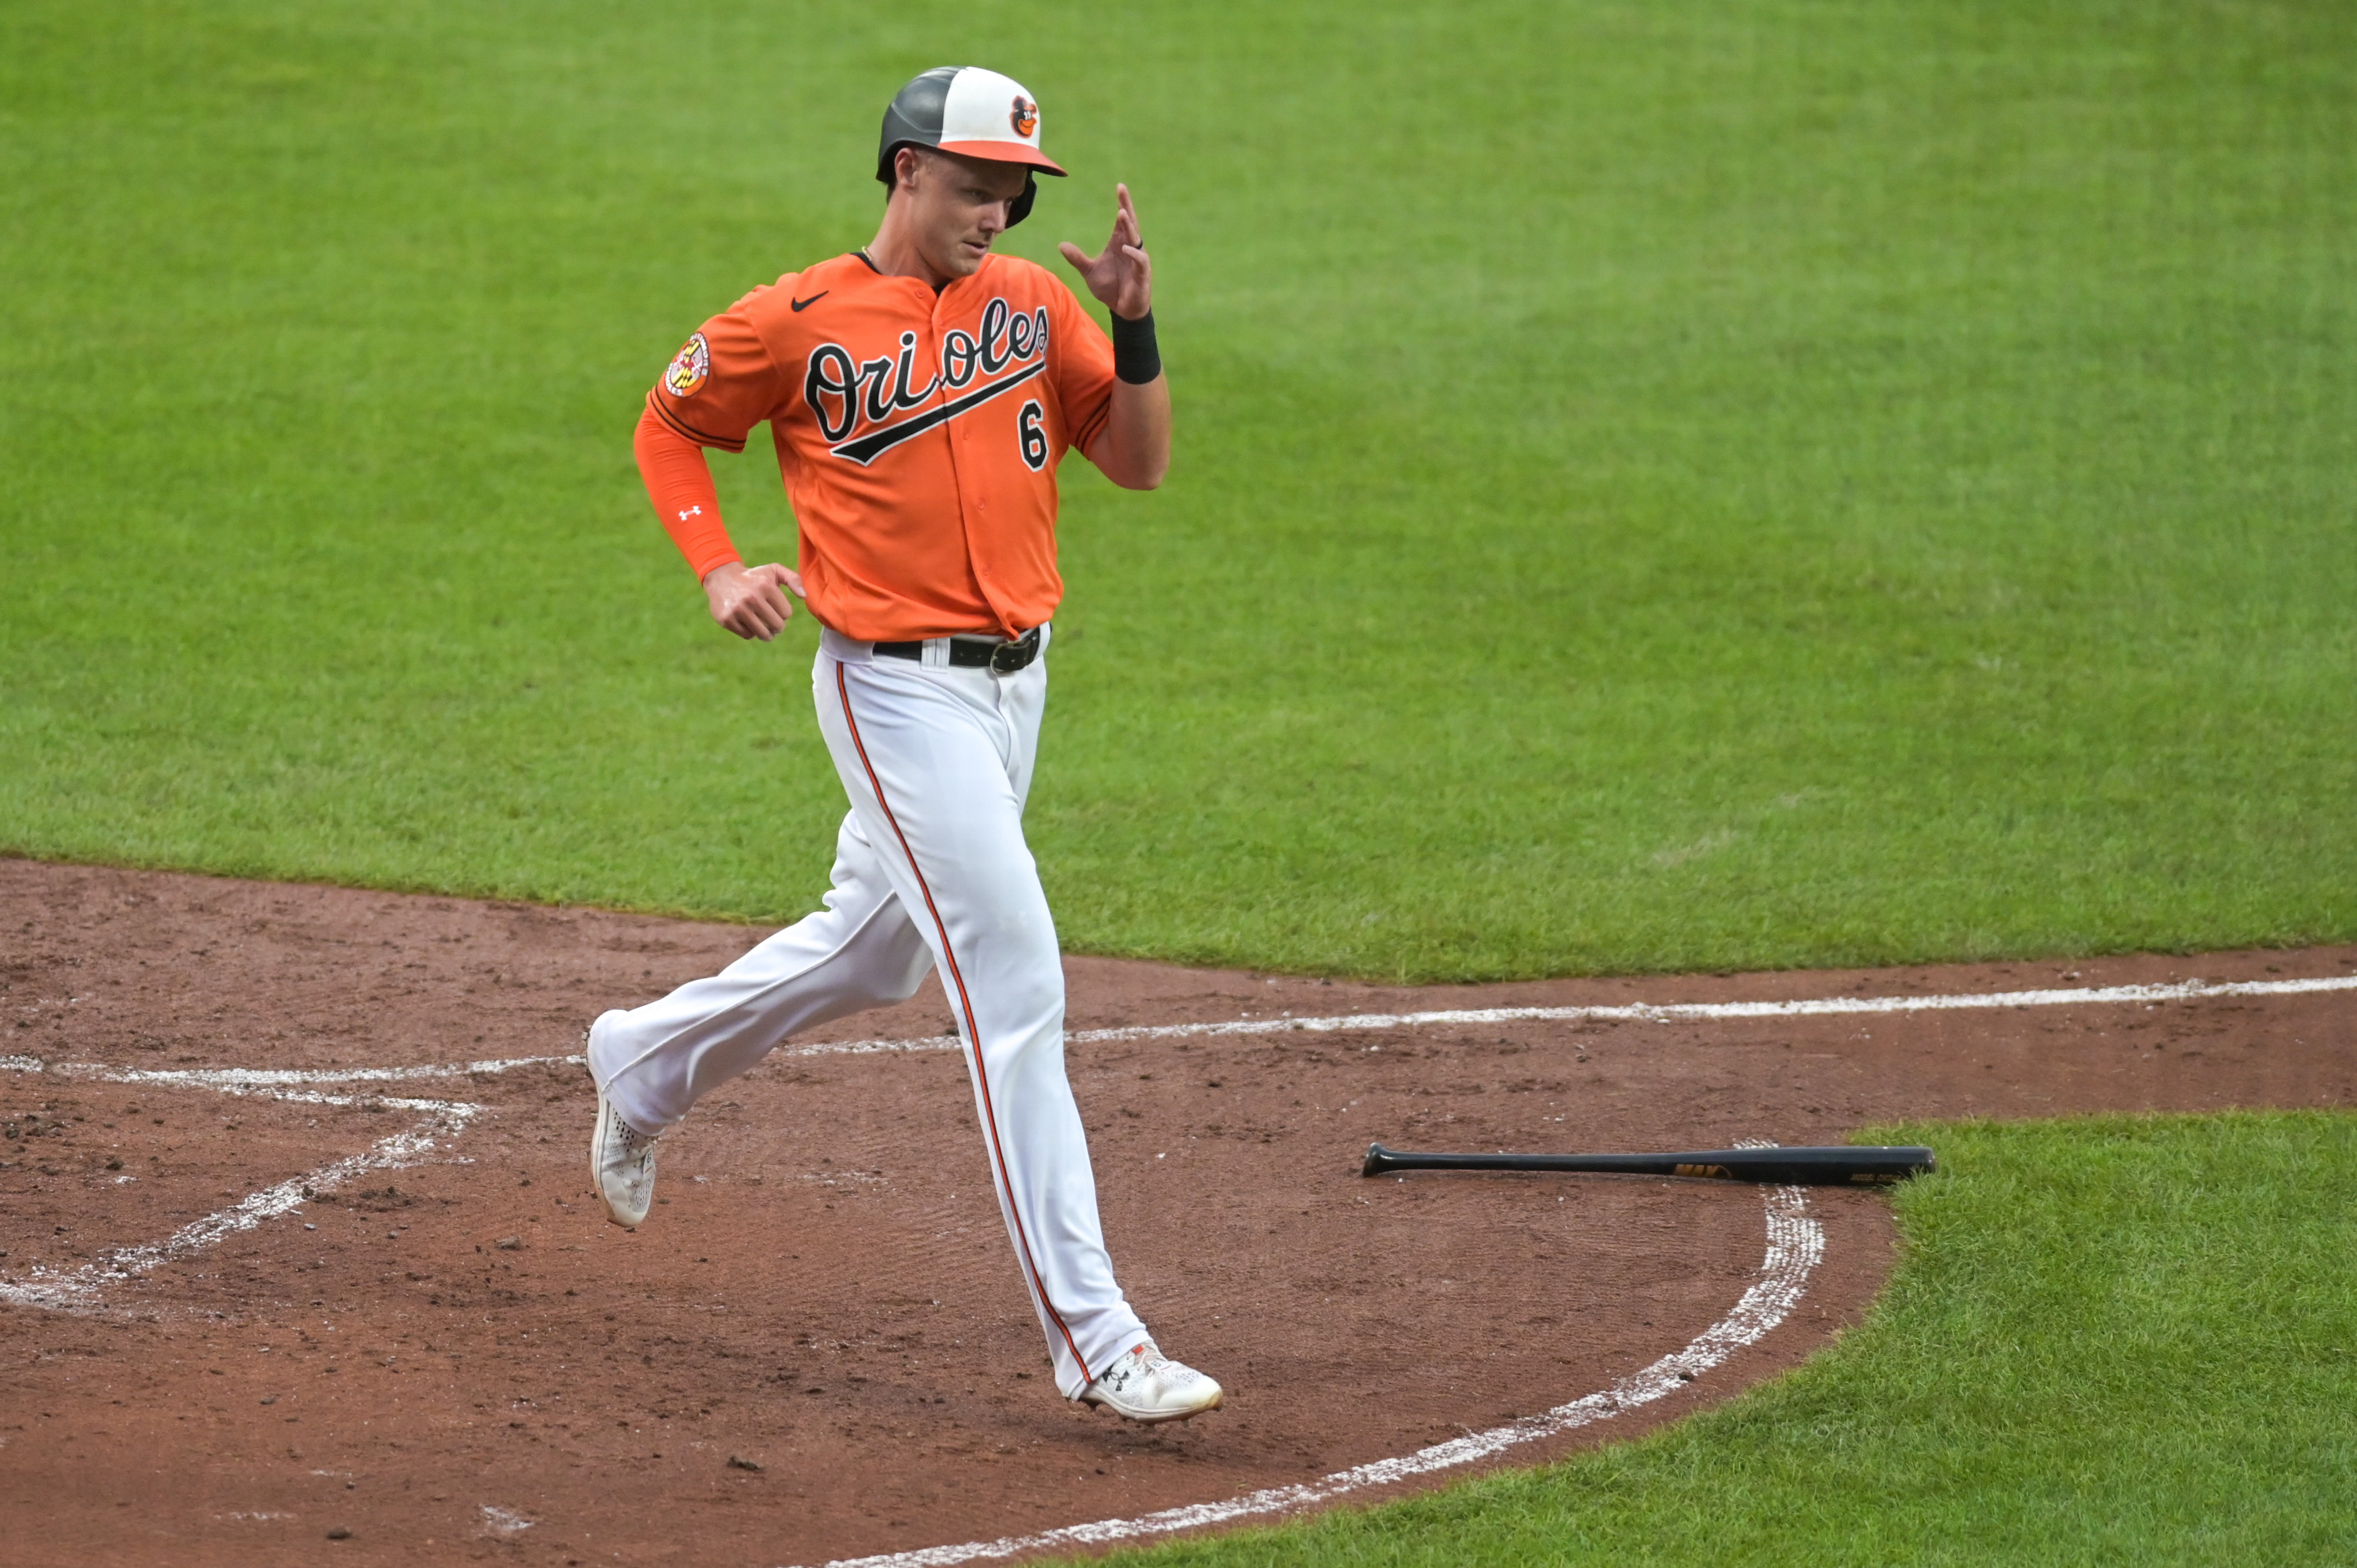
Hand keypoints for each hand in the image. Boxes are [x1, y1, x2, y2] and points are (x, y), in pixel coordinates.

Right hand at [703, 561, 803, 640]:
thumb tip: (804, 596)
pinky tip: (747, 622)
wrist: (721, 577)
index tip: (775, 607)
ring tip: (764, 626)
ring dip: (766, 633)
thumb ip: (793, 579)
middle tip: (771, 620)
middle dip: (777, 625)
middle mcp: (751, 597)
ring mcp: (738, 609)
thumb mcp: (773, 571)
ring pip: (763, 634)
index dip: (783, 612)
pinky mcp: (726, 619)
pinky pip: (748, 635)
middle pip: (777, 626)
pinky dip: (750, 632)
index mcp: (765, 586)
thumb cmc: (753, 577)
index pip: (786, 613)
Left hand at [1058, 184, 1151, 320]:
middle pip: (1130, 222)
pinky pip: (1140, 260)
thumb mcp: (1089, 272)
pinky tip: (1125, 248)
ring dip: (1129, 227)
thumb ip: (1077, 258)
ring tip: (1122, 214)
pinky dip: (1133, 254)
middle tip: (1122, 190)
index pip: (1121, 220)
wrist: (1122, 310)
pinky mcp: (1142, 273)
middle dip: (1126, 206)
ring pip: (1135, 239)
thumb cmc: (1110, 289)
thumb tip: (1060, 245)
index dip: (1122, 203)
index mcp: (1119, 243)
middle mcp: (1130, 247)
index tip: (1119, 187)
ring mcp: (1137, 259)